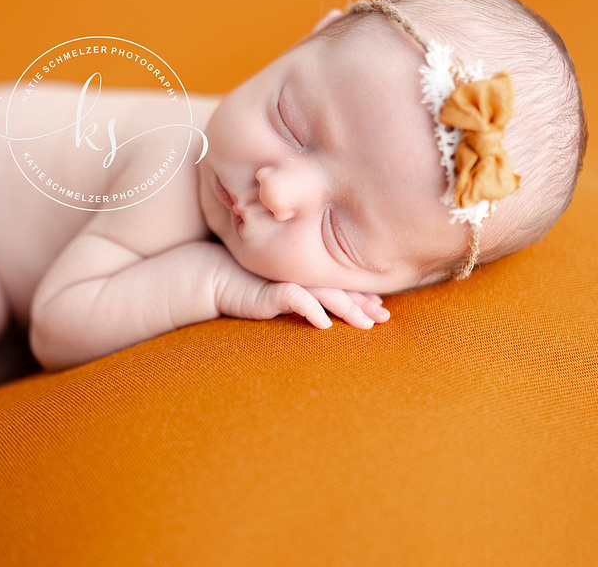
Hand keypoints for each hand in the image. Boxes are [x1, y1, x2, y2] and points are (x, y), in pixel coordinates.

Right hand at [212, 253, 388, 329]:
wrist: (212, 276)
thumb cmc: (245, 284)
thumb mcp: (278, 291)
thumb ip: (300, 297)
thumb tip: (327, 315)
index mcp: (305, 273)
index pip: (340, 283)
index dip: (362, 294)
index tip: (381, 308)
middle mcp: (300, 274)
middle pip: (339, 288)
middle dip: (364, 303)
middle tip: (385, 317)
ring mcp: (287, 280)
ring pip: (325, 293)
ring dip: (347, 307)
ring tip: (365, 323)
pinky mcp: (269, 290)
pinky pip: (295, 298)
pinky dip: (311, 309)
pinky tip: (324, 324)